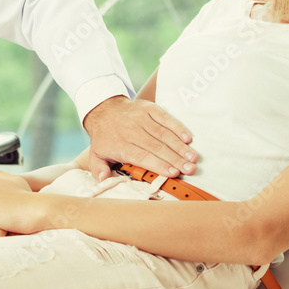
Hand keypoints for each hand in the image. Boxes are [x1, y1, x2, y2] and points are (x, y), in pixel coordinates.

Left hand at [83, 96, 197, 181]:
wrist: (105, 109)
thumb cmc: (105, 137)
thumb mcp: (96, 154)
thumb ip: (98, 169)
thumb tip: (103, 179)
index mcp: (120, 144)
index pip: (142, 156)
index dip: (158, 164)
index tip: (173, 173)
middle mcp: (131, 131)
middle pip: (156, 146)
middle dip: (175, 159)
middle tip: (190, 169)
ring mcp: (141, 118)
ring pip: (163, 133)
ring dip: (180, 146)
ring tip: (192, 157)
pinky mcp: (149, 109)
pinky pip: (165, 118)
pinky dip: (177, 127)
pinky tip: (188, 138)